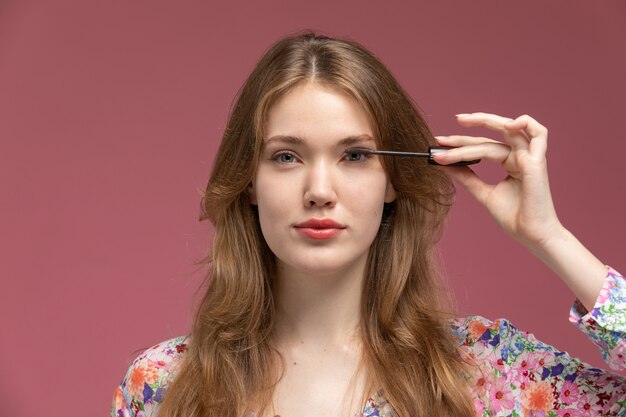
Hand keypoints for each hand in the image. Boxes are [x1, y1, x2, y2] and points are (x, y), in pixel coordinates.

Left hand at [433, 112, 561, 247]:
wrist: (530, 236)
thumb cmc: (513, 217)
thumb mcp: (483, 193)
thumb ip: (466, 177)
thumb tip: (445, 164)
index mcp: (509, 162)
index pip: (482, 146)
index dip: (460, 145)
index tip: (438, 147)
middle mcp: (520, 156)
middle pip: (489, 138)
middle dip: (463, 136)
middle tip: (440, 139)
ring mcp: (530, 157)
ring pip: (504, 133)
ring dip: (483, 123)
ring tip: (461, 121)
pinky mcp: (538, 162)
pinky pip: (539, 133)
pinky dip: (525, 122)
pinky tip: (506, 124)